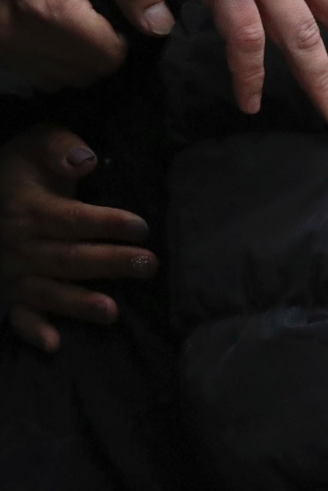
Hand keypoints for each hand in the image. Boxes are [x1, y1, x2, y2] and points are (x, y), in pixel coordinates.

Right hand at [0, 0, 171, 88]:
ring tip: (78, 22)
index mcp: (51, 12)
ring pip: (62, 77)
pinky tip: (57, 31)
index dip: (124, 39)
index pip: (108, 58)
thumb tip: (160, 26)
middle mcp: (20, 36)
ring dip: (78, 58)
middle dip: (102, 49)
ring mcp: (4, 43)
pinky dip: (54, 59)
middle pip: (86, 72)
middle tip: (98, 15)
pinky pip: (38, 72)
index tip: (118, 13)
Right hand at [0, 127, 154, 352]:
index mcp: (27, 209)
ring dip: (79, 303)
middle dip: (111, 263)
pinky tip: (54, 344)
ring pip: (48, 291)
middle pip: (69, 258)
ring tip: (112, 312)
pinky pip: (17, 316)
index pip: (71, 220)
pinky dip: (33, 330)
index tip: (142, 227)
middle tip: (149, 265)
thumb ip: (59, 147)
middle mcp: (18, 246)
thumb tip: (86, 160)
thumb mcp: (34, 146)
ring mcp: (12, 273)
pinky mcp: (7, 294)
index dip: (107, 223)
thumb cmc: (19, 170)